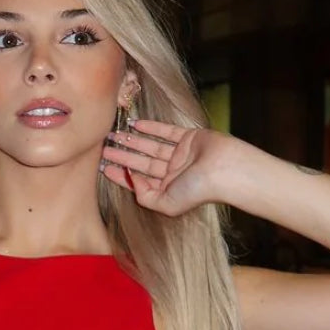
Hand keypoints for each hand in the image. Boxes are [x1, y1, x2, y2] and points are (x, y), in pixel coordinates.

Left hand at [100, 120, 238, 215]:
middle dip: (123, 156)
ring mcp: (180, 154)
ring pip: (151, 146)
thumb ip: (145, 196)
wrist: (225, 170)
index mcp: (167, 190)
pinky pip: (166, 131)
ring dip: (133, 141)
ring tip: (114, 136)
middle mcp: (172, 173)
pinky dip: (151, 127)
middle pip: (142, 163)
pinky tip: (134, 124)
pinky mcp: (189, 137)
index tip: (105, 167)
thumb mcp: (166, 204)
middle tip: (104, 149)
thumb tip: (132, 179)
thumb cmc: (198, 191)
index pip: (139, 181)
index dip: (121, 175)